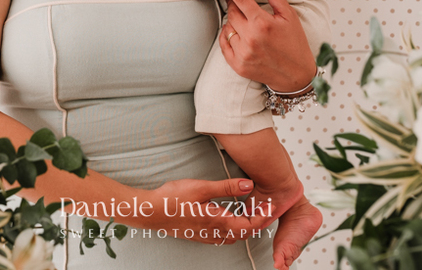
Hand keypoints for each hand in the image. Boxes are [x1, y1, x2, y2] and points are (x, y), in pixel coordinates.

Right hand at [141, 177, 276, 243]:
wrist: (151, 212)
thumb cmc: (173, 199)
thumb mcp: (202, 188)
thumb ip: (227, 187)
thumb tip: (249, 185)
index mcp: (218, 222)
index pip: (249, 225)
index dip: (263, 216)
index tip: (271, 205)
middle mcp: (214, 232)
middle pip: (243, 233)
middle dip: (257, 222)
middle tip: (265, 207)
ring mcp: (205, 235)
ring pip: (233, 236)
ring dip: (245, 227)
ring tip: (251, 212)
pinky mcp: (198, 234)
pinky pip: (221, 236)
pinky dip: (232, 229)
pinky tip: (228, 219)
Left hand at [214, 0, 315, 91]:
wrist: (296, 75)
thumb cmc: (295, 44)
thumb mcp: (289, 17)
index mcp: (262, 23)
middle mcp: (250, 38)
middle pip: (231, 12)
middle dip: (234, 5)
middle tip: (242, 6)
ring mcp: (243, 53)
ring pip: (227, 28)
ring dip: (232, 22)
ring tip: (245, 24)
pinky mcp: (237, 65)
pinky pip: (224, 44)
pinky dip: (227, 36)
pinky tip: (237, 35)